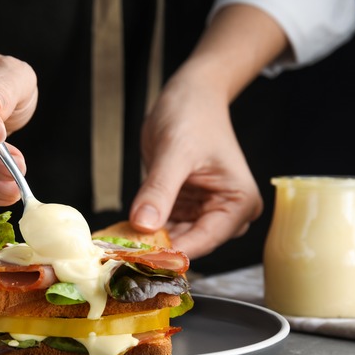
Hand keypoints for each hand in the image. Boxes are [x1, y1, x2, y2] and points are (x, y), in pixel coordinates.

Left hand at [129, 70, 262, 259]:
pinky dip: (145, 229)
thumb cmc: (193, 115)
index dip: (171, 252)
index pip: (205, 240)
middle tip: (120, 254)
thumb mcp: (174, 152)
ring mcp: (206, 211)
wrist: (190, 95)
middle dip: (157, 249)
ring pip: (175, 239)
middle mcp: (227, 213)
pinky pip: (165, 226)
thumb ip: (160, 190)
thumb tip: (143, 225)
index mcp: (238, 203)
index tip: (138, 259)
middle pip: (190, 244)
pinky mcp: (186, 207)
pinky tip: (122, 233)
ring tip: (116, 245)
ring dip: (148, 242)